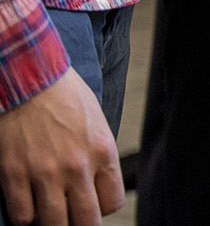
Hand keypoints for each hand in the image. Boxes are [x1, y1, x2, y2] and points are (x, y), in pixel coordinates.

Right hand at [0, 68, 125, 225]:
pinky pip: (22, 215)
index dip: (101, 208)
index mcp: (103, 152)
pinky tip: (27, 204)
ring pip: (53, 224)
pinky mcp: (14, 174)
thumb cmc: (66, 99)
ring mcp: (44, 173)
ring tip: (50, 214)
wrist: (32, 81)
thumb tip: (97, 186)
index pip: (112, 203)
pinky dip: (25, 215)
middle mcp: (77, 167)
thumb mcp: (98, 125)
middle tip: (72, 218)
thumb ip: (99, 157)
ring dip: (52, 223)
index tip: (92, 203)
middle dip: (81, 224)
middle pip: (86, 221)